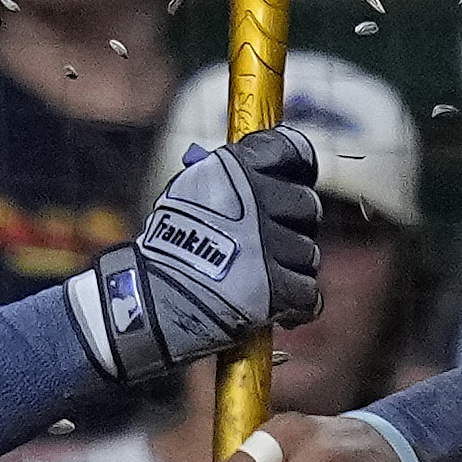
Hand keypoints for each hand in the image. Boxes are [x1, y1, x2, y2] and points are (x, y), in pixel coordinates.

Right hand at [64, 126, 321, 383]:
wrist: (152, 297)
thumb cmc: (169, 244)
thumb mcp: (193, 188)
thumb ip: (234, 178)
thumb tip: (262, 171)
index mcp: (239, 168)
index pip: (293, 152)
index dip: (299, 169)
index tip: (295, 183)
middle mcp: (261, 200)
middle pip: (308, 207)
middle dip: (294, 226)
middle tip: (268, 243)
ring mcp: (272, 244)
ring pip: (308, 254)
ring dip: (291, 268)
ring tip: (260, 279)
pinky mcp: (279, 287)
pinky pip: (308, 293)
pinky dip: (297, 306)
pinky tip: (280, 310)